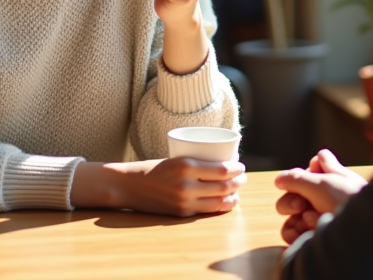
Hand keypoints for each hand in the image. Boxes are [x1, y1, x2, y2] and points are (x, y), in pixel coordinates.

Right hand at [73, 157, 246, 216]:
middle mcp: (187, 185)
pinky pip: (207, 210)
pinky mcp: (182, 213)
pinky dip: (221, 206)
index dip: (237, 170)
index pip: (222, 170)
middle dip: (238, 182)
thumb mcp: (176, 159)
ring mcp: (185, 201)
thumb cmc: (153, 168)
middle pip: (224, 187)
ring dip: (233, 197)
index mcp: (186, 166)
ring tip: (237, 191)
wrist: (129, 186)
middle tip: (243, 178)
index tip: (241, 166)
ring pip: (219, 202)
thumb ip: (196, 164)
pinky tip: (227, 202)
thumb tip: (224, 165)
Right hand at [274, 150, 368, 243]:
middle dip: (292, 200)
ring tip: (309, 222)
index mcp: (335, 178)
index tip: (312, 174)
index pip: (315, 165)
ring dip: (295, 218)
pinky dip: (295, 233)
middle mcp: (326, 197)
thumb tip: (278, 179)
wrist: (365, 234)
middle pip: (293, 193)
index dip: (310, 170)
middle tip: (300, 205)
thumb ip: (297, 178)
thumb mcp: (322, 183)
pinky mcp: (314, 239)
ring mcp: (319, 219)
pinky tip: (305, 234)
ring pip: (291, 215)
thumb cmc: (348, 203)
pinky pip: (292, 233)